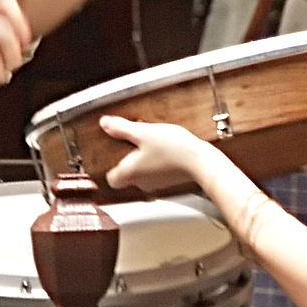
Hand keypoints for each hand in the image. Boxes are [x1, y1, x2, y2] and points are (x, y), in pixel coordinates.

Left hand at [99, 114, 223, 193]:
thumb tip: (105, 124)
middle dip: (127, 159)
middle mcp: (141, 182)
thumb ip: (122, 128)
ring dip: (143, 159)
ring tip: (150, 141)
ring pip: (142, 173)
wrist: (202, 162)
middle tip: (131, 143)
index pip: (110, 180)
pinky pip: (157, 171)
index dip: (108, 167)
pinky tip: (165, 147)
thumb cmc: (174, 150)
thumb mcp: (144, 132)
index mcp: (129, 173)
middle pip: (126, 175)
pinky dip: (157, 161)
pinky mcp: (170, 180)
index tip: (110, 154)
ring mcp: (157, 183)